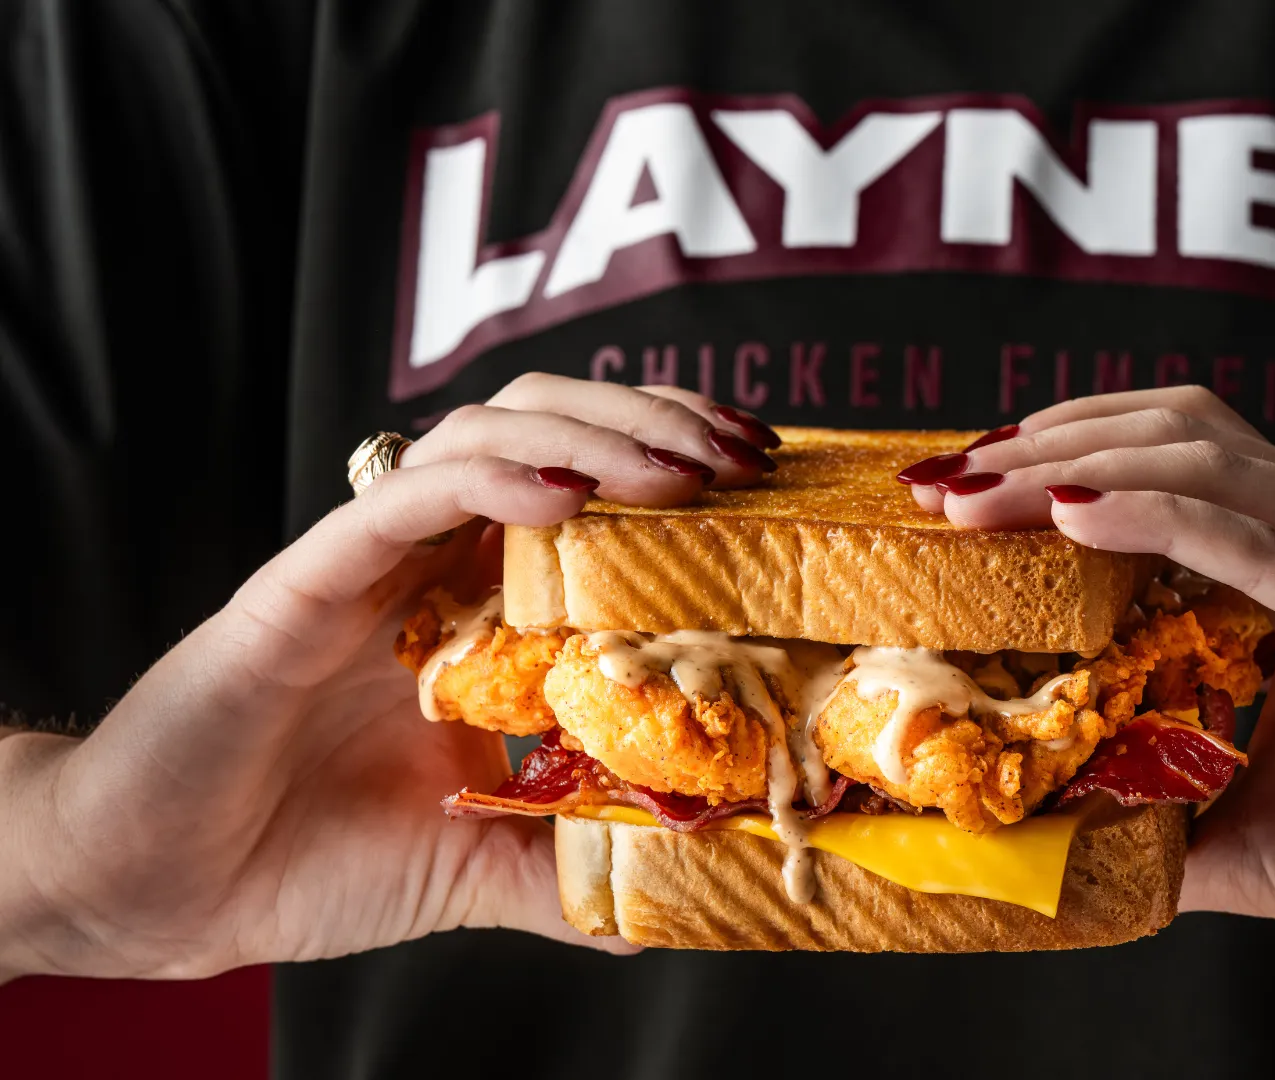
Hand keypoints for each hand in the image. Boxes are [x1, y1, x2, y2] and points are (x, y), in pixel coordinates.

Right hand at [0, 375, 777, 981]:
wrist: (159, 888)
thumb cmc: (300, 858)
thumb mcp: (476, 862)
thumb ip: (569, 865)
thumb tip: (678, 894)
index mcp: (476, 605)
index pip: (588, 487)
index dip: (674, 463)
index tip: (761, 477)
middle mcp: (430, 563)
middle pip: (549, 428)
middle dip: (653, 422)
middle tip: (743, 454)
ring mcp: (369, 563)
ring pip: (483, 435)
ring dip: (595, 435)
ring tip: (682, 467)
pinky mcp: (304, 584)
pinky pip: (401, 502)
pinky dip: (489, 481)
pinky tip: (565, 494)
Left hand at [911, 387, 1274, 974]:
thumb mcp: (1255, 822)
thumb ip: (1159, 806)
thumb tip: (1045, 828)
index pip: (1169, 464)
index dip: (1059, 458)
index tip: (957, 493)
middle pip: (1175, 437)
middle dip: (1047, 446)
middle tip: (943, 483)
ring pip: (1211, 469)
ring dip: (1081, 469)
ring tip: (982, 493)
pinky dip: (1171, 523)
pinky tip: (1081, 521)